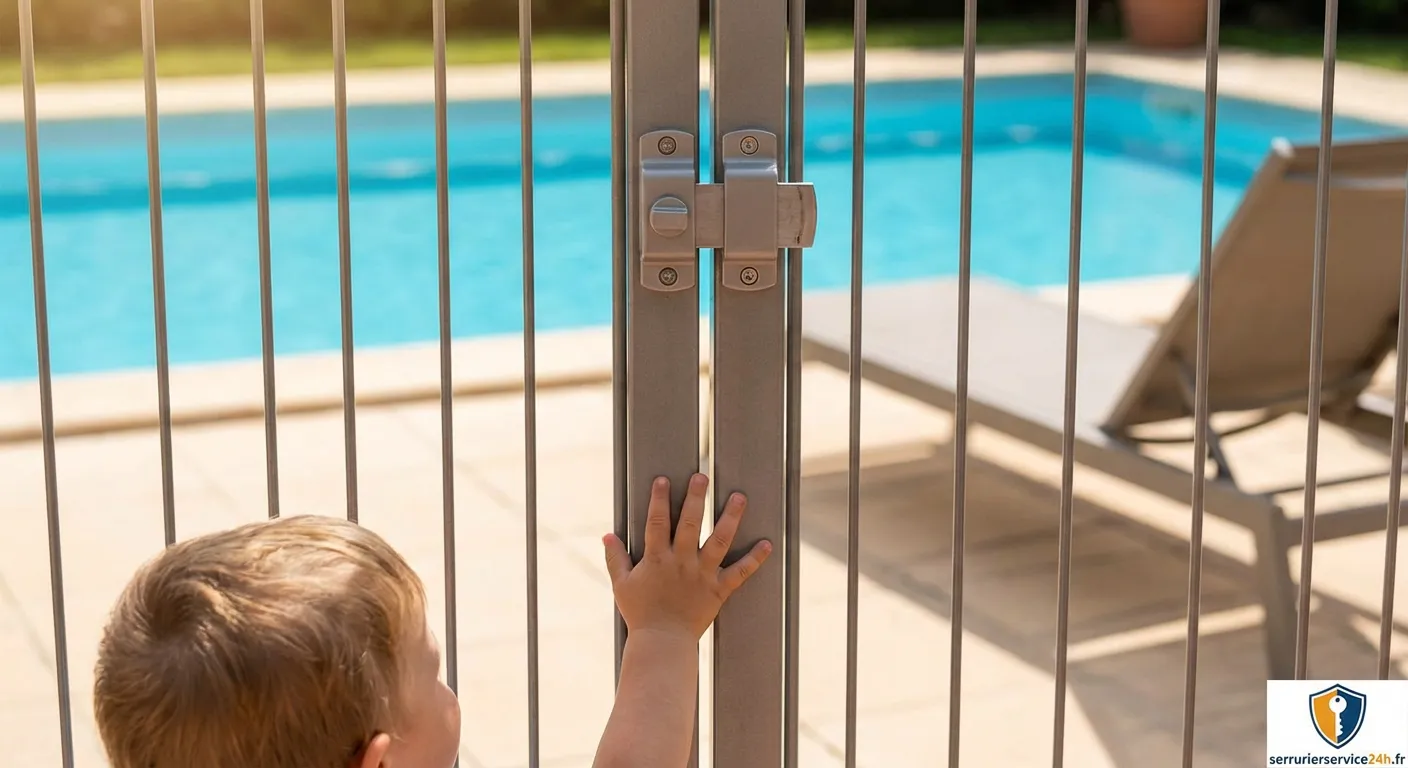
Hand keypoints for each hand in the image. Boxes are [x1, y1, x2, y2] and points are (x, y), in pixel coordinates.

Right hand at [601, 473, 771, 640]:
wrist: (662, 643)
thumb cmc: (640, 614)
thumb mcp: (621, 585)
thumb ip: (615, 558)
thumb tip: (606, 535)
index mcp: (657, 559)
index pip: (657, 522)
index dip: (659, 500)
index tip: (663, 480)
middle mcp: (682, 562)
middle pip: (691, 523)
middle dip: (697, 498)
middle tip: (703, 476)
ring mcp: (702, 575)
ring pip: (720, 541)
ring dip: (730, 517)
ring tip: (739, 497)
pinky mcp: (718, 590)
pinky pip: (740, 572)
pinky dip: (755, 559)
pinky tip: (767, 543)